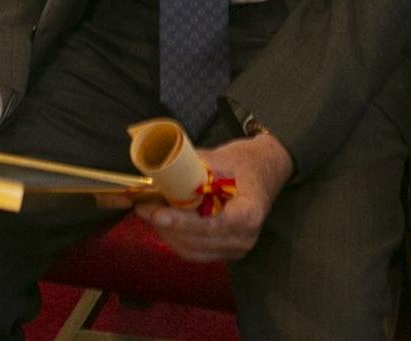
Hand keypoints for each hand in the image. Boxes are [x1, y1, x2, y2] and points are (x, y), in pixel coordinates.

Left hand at [136, 133, 293, 262]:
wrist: (266, 170)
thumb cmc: (246, 162)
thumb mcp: (221, 158)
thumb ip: (191, 167)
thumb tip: (157, 169)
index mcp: (249, 213)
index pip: (212, 225)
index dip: (182, 223)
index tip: (157, 214)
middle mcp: (244, 238)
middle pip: (198, 242)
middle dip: (166, 227)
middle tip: (143, 207)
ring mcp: (236, 248)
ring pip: (192, 250)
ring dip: (167, 234)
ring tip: (148, 213)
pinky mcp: (226, 251)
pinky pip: (196, 251)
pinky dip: (176, 238)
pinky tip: (162, 223)